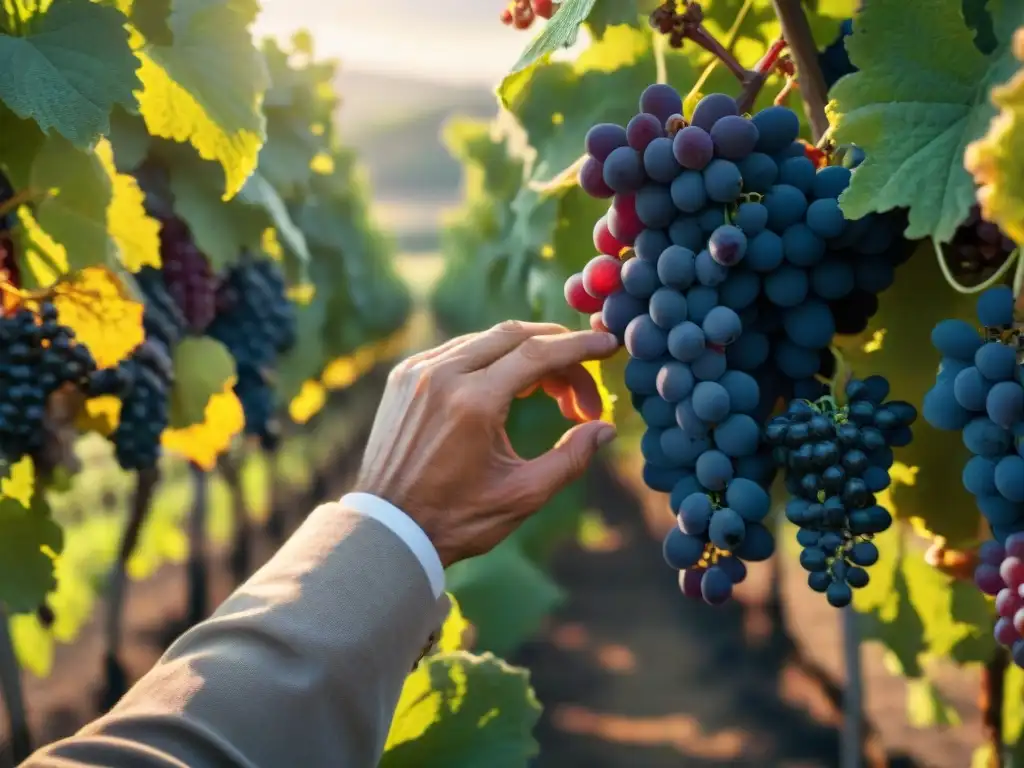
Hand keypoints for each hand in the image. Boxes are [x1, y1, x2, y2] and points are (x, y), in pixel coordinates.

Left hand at [355, 321, 619, 566]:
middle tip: (583, 388)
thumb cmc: (457, 519)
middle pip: (515, 335)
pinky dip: (491, 358)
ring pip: (486, 339)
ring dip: (526, 354)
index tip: (608, 344)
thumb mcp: (522, 495)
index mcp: (473, 402)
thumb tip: (605, 428)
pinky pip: (457, 350)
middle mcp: (442, 375)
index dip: (579, 346)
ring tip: (552, 393)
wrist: (388, 529)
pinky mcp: (403, 376)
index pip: (538, 353)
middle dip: (558, 351)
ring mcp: (417, 371)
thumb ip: (570, 458)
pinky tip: (510, 386)